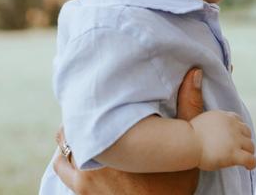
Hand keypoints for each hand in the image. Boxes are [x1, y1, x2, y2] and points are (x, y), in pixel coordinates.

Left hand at [53, 68, 203, 193]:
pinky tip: (76, 153)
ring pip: (66, 143)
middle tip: (97, 110)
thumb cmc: (174, 183)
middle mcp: (99, 151)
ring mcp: (85, 173)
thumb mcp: (185, 144)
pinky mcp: (81, 190)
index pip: (97, 105)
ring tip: (88, 130)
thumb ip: (189, 107)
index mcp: (122, 135)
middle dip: (86, 114)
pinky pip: (61, 166)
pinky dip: (66, 156)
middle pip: (78, 121)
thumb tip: (194, 71)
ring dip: (74, 135)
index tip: (104, 93)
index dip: (98, 97)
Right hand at [189, 110, 255, 170]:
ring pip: (250, 146)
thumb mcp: (205, 120)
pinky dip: (251, 164)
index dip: (239, 130)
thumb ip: (216, 123)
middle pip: (247, 132)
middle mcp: (233, 126)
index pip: (239, 121)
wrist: (188, 142)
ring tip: (244, 159)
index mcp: (226, 117)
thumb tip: (216, 129)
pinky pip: (250, 159)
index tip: (235, 137)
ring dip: (248, 152)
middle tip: (239, 149)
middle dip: (244, 140)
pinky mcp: (234, 154)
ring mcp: (235, 140)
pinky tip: (248, 167)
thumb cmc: (190, 134)